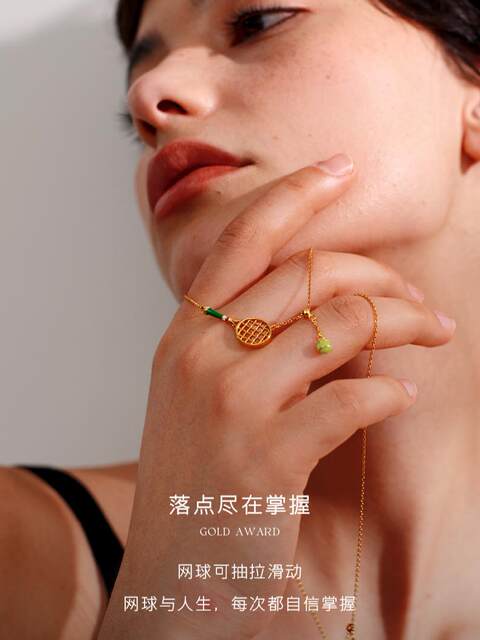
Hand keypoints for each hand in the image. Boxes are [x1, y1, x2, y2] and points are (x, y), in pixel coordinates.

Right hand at [98, 156, 454, 639]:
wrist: (176, 566)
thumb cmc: (194, 473)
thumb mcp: (195, 392)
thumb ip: (237, 339)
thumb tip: (321, 301)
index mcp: (184, 334)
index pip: (243, 240)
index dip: (296, 194)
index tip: (341, 168)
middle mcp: (202, 355)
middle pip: (312, 274)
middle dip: (383, 275)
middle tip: (418, 301)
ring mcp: (233, 403)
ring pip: (344, 324)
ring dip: (406, 323)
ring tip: (432, 334)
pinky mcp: (268, 455)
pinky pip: (354, 397)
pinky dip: (391, 391)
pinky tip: (399, 395)